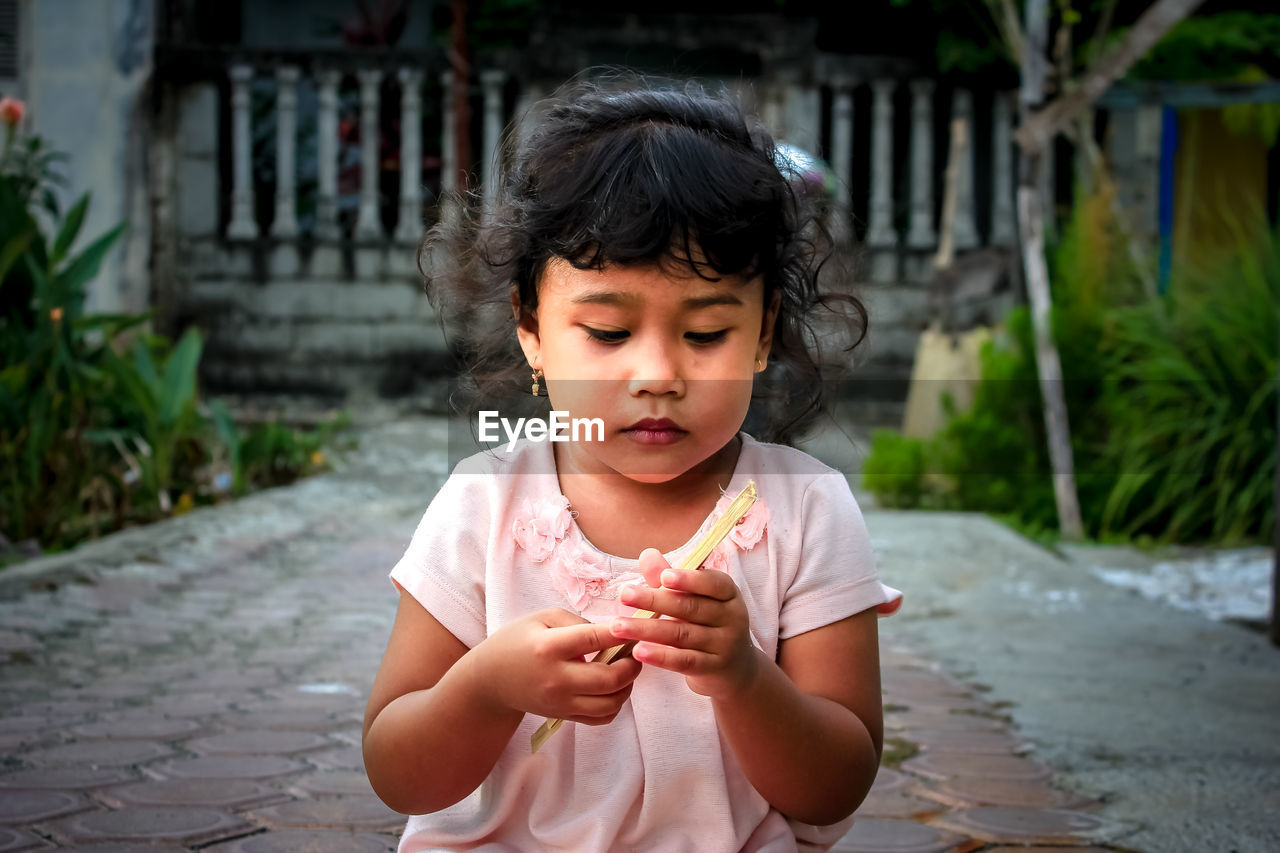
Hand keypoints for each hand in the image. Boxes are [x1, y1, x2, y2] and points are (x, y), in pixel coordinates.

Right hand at [472, 608, 641, 724]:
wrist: (492, 679)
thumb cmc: (518, 641)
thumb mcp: (542, 618)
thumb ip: (577, 622)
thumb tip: (609, 634)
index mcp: (549, 647)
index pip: (594, 638)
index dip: (621, 632)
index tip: (636, 626)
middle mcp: (557, 679)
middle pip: (609, 679)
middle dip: (632, 665)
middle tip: (635, 652)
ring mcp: (561, 702)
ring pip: (610, 704)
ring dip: (628, 687)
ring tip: (626, 670)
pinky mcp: (564, 716)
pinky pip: (601, 718)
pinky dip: (615, 704)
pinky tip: (613, 688)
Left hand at [610, 548, 759, 700]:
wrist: (735, 669)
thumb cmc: (708, 624)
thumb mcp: (695, 599)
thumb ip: (671, 579)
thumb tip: (647, 554)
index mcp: (728, 594)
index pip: (712, 583)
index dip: (688, 579)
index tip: (663, 577)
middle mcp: (731, 617)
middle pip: (690, 607)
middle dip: (654, 601)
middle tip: (624, 595)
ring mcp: (725, 645)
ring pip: (682, 635)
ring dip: (647, 630)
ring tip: (618, 626)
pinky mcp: (713, 669)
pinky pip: (684, 661)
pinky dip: (661, 656)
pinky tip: (638, 652)